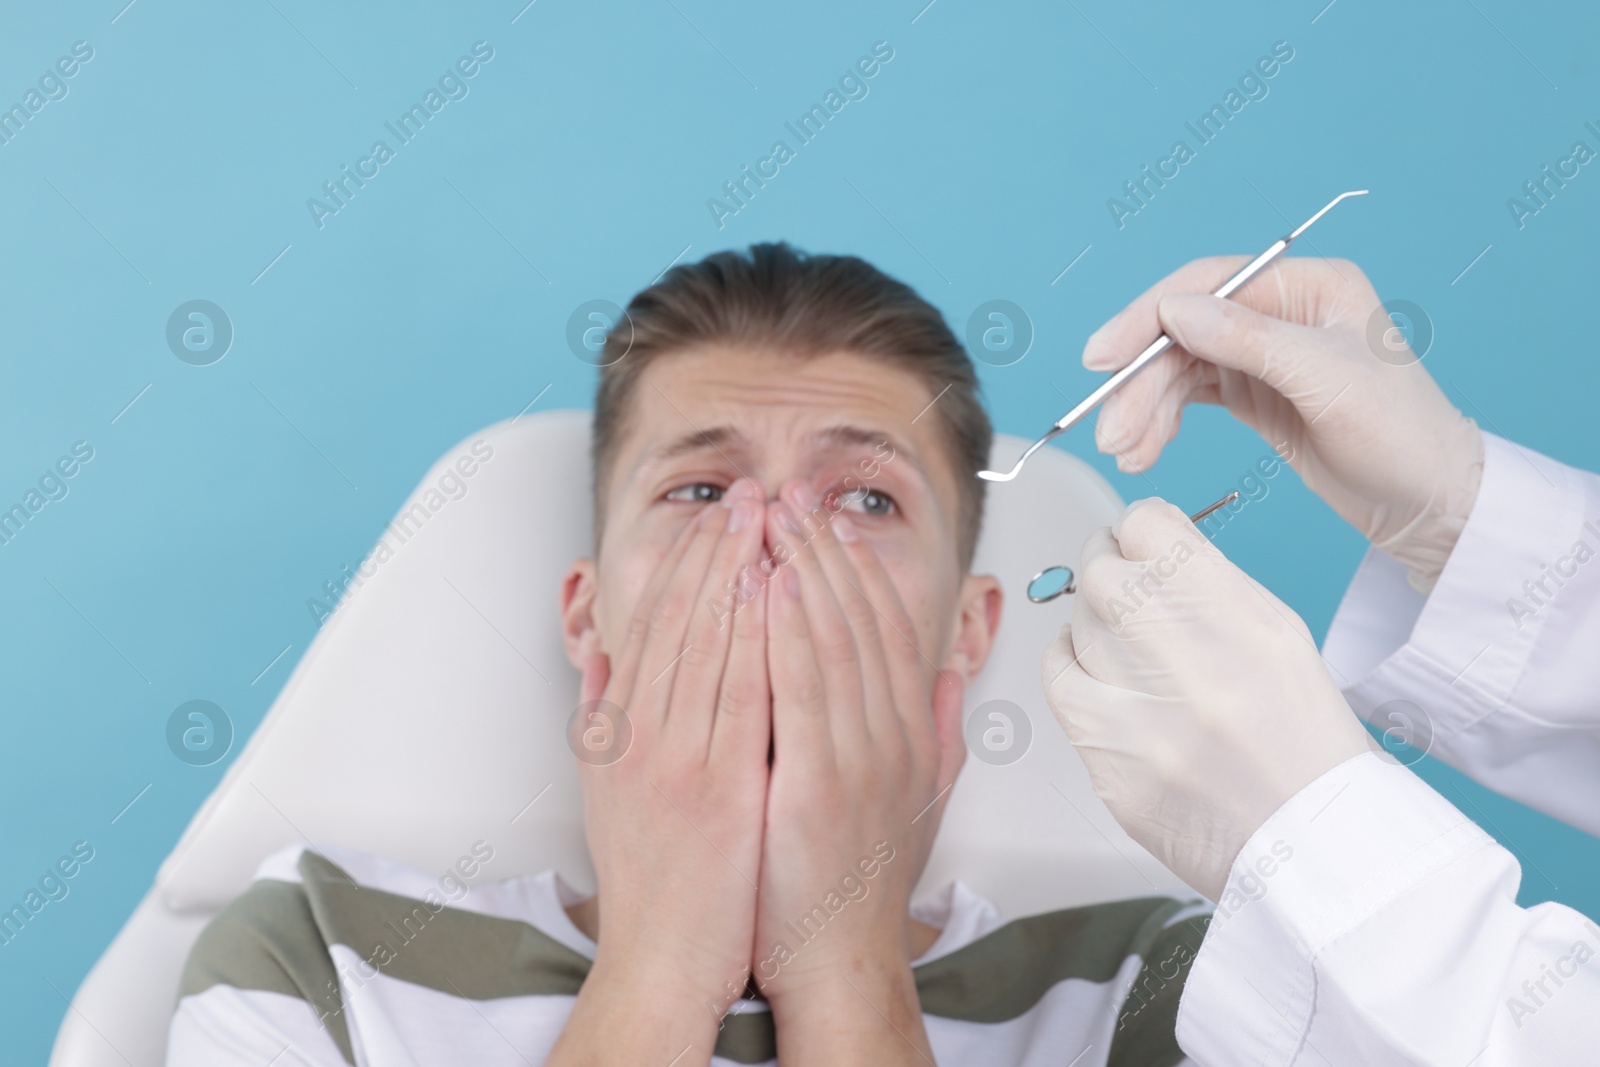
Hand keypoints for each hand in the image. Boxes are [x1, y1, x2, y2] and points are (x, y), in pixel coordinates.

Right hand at [550, 479, 769, 1065]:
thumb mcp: (605, 788)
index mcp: (618, 730)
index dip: (685, 561)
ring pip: (707, 642)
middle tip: (747, 491)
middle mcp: (641, 733)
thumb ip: (604, 716)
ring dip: (737, 571)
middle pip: (679, 619)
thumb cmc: (648, 878)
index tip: (714, 515)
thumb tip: (602, 655)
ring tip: (765, 517)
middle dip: (715, 546)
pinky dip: (754, 638)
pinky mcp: (717, 788)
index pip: (652, 625)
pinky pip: (739, 696)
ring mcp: (677, 757)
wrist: (658, 960)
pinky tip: (773, 592)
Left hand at [752, 479, 964, 1063]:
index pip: (887, 627)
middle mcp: (892, 737)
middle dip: (825, 547)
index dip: (860, 565)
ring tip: (776, 516)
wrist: (839, 959)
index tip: (831, 520)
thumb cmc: (858, 884)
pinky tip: (771, 583)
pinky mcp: (820, 783)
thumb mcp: (917, 800)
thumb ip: (937, 733)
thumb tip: (951, 677)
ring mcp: (860, 758)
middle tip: (794, 495)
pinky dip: (789, 630)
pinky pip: (804, 689)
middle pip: (861, 618)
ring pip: (834, 639)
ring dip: (804, 567)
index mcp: (907, 735)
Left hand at [1041, 498, 1372, 900]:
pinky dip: (1067, 665)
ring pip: (1077, 624)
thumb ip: (1209, 582)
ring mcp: (1138, 711)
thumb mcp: (1278, 634)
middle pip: (1101, 571)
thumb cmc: (1299, 737)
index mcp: (1235, 615)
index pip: (1146, 527)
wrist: (1311, 838)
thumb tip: (1148, 538)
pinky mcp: (1106, 758)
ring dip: (1094, 623)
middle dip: (1108, 567)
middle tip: (1125, 585)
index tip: (1141, 541)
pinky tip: (1090, 668)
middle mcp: (1182, 656)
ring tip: (1127, 645)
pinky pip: (1057, 683)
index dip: (1139, 528)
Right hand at [1084, 256, 1483, 589]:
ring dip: (1145, 409)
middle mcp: (1282, 312)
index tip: (1102, 360)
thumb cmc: (1403, 436)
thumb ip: (1248, 340)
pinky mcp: (1256, 394)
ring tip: (1128, 454)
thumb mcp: (1327, 382)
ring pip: (1180, 368)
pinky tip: (1146, 448)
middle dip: (1141, 383)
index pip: (1206, 285)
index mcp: (1309, 286)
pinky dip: (1162, 421)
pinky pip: (1191, 396)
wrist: (1431, 503)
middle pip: (1183, 333)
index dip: (1146, 320)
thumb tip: (1174, 311)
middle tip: (1111, 432)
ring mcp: (1266, 354)